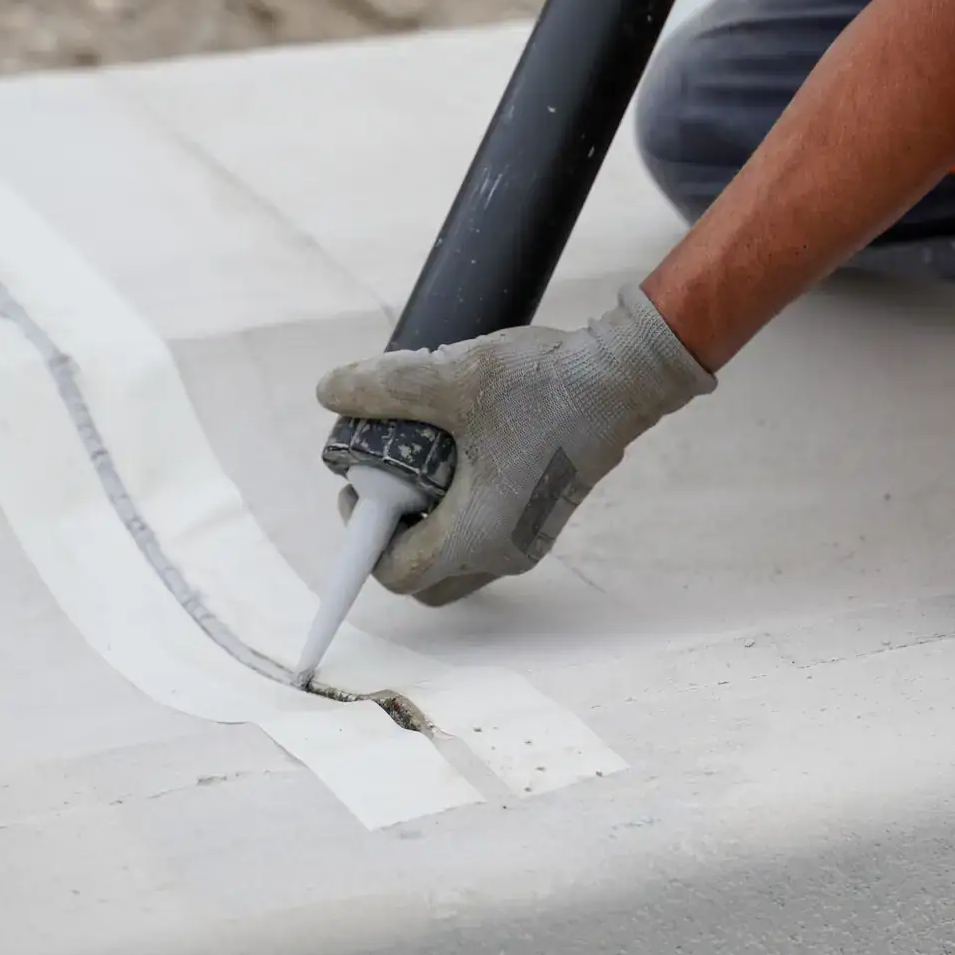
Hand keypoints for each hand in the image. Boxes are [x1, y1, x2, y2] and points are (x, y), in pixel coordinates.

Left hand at [315, 286, 714, 605]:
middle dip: (395, 537)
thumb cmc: (544, 385)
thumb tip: (329, 393)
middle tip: (390, 481)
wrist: (625, 376)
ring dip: (429, 520)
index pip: (395, 573)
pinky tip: (466, 448)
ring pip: (458, 556)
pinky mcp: (546, 515)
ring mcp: (530, 536)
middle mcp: (504, 551)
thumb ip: (385, 387)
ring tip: (426, 458)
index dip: (363, 535)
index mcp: (476, 535)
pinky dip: (462, 506)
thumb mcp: (452, 377)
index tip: (362, 485)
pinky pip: (487, 533)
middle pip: (426, 578)